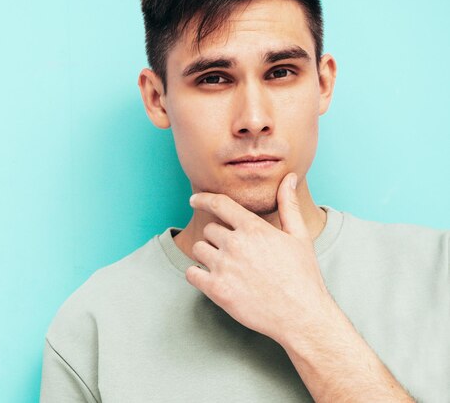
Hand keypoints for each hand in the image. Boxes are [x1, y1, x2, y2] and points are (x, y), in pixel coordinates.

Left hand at [186, 173, 331, 343]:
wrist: (302, 316)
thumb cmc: (303, 276)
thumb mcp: (299, 236)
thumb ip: (288, 205)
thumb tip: (290, 178)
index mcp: (253, 228)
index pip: (218, 204)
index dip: (203, 199)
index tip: (194, 200)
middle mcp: (235, 244)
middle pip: (209, 230)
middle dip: (218, 238)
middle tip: (234, 253)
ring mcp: (224, 267)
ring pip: (198, 250)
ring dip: (207, 255)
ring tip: (226, 267)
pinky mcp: (216, 290)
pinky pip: (191, 273)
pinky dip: (197, 275)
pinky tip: (211, 279)